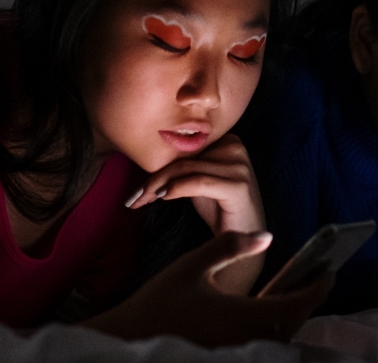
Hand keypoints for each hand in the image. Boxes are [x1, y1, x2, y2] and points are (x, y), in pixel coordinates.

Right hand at [82, 231, 331, 345]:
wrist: (128, 340)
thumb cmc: (158, 303)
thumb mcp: (192, 267)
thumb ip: (230, 246)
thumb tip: (266, 235)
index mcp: (246, 317)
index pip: (300, 302)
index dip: (318, 284)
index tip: (328, 268)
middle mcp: (249, 340)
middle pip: (296, 321)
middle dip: (309, 298)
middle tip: (317, 276)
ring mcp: (239, 353)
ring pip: (281, 335)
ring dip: (292, 313)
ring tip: (295, 290)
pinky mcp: (229, 357)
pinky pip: (264, 343)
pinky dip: (274, 326)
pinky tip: (268, 311)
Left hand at [127, 134, 264, 235]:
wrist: (244, 237)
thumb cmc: (220, 209)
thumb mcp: (199, 180)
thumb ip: (183, 166)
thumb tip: (146, 160)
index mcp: (227, 140)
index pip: (184, 147)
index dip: (158, 165)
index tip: (137, 187)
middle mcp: (236, 148)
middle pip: (184, 157)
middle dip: (154, 178)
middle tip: (133, 197)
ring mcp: (239, 166)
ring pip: (186, 169)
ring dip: (158, 185)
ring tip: (142, 200)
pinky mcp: (238, 186)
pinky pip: (198, 182)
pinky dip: (177, 189)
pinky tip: (163, 198)